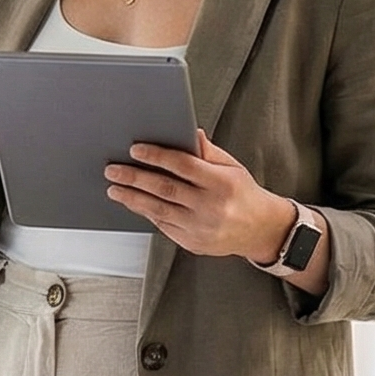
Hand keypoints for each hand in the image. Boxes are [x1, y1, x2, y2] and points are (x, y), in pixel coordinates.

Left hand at [103, 131, 297, 261]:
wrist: (260, 229)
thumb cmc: (243, 194)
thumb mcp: (232, 167)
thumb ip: (208, 152)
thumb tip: (190, 133)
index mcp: (222, 183)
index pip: (183, 165)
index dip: (157, 156)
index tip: (136, 149)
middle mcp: (211, 206)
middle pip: (165, 188)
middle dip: (135, 177)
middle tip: (114, 169)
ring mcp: (201, 227)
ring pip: (159, 210)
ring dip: (132, 198)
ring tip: (115, 188)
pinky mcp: (192, 242)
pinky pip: (163, 225)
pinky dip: (146, 213)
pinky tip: (133, 203)